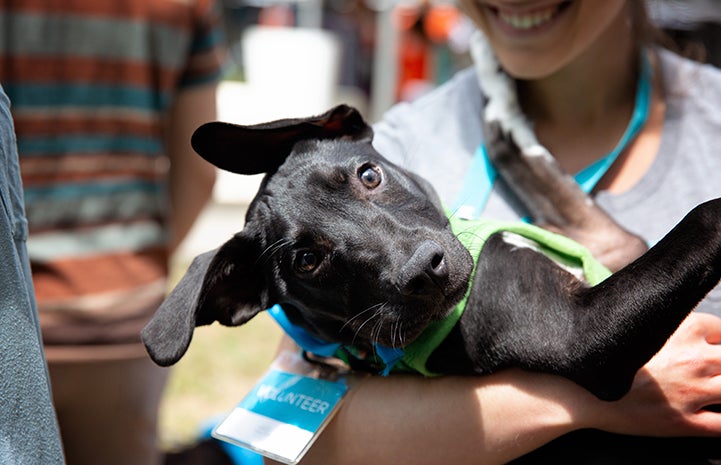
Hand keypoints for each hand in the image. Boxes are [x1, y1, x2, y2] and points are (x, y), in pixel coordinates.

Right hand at [594, 312, 720, 435]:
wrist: (578, 389)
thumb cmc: (602, 355)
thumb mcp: (635, 323)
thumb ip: (662, 320)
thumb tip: (673, 320)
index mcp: (684, 328)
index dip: (715, 340)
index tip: (705, 347)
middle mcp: (695, 359)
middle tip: (705, 370)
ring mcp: (693, 392)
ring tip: (709, 390)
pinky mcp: (685, 422)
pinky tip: (714, 414)